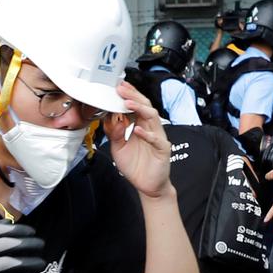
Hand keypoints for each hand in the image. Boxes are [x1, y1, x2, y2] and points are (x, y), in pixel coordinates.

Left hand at [102, 81, 173, 198]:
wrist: (147, 185)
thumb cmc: (136, 165)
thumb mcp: (118, 147)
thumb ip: (114, 133)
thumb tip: (110, 118)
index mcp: (140, 125)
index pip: (136, 106)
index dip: (128, 95)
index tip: (118, 87)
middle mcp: (150, 128)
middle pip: (145, 106)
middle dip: (133, 96)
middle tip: (121, 88)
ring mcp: (158, 137)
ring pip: (151, 118)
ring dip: (139, 109)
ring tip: (127, 103)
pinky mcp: (162, 149)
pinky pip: (155, 139)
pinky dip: (146, 134)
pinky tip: (136, 130)